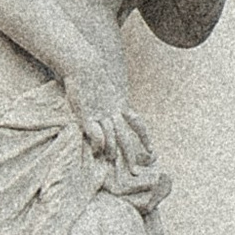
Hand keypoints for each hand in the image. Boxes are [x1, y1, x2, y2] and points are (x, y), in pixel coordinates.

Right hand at [67, 51, 151, 171]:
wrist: (83, 63)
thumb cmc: (91, 74)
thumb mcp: (106, 88)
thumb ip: (110, 99)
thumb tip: (113, 107)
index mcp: (119, 105)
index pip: (138, 124)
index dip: (145, 137)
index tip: (151, 150)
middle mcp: (113, 111)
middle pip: (126, 136)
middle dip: (131, 155)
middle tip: (135, 172)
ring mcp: (101, 113)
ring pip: (112, 136)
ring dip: (113, 150)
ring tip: (112, 161)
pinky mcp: (86, 113)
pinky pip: (95, 131)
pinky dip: (98, 142)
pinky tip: (97, 151)